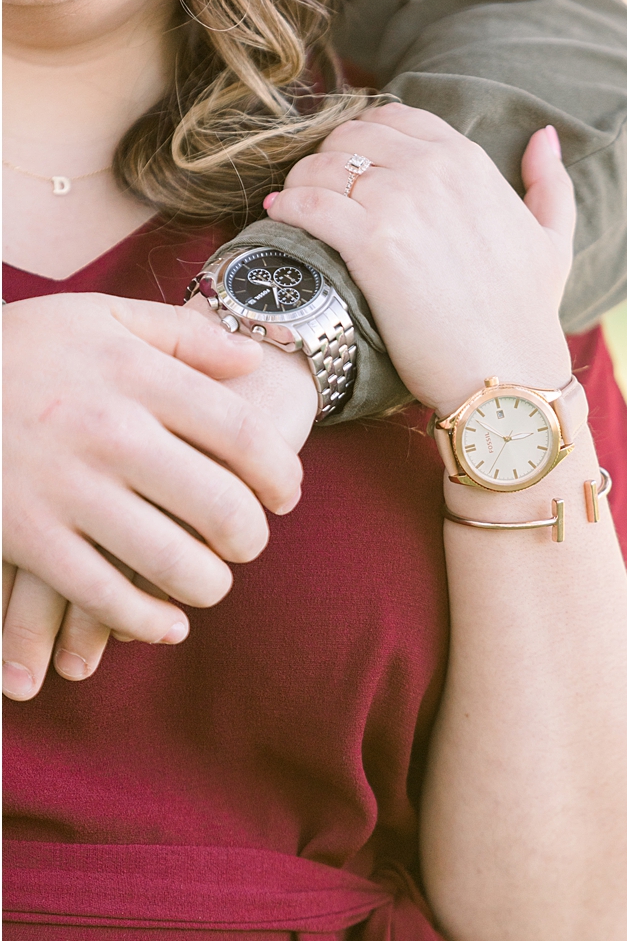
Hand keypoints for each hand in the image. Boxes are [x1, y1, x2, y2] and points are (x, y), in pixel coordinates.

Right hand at [3, 292, 304, 699]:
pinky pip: (102, 595)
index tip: (285, 494)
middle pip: (219, 505)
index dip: (279, 473)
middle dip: (250, 536)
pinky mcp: (25, 535)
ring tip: (212, 580)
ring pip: (170, 561)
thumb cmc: (21, 348)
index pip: (240, 434)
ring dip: (208, 584)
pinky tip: (166, 622)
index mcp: (135, 376)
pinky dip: (145, 620)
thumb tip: (254, 360)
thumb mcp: (99, 318)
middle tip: (248, 541)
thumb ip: (183, 335)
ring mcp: (66, 489)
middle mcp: (108, 432)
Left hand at [265, 104, 574, 416]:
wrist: (506, 376)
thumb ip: (551, 183)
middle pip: (350, 136)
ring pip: (321, 165)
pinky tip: (281, 221)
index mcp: (469, 161)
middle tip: (314, 191)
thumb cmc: (528, 317)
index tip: (348, 169)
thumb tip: (545, 136)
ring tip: (292, 207)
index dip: (362, 138)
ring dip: (300, 182)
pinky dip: (287, 207)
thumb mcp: (554, 241)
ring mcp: (400, 203)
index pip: (395, 119)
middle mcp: (433, 169)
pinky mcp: (370, 245)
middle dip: (325, 158)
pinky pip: (307, 203)